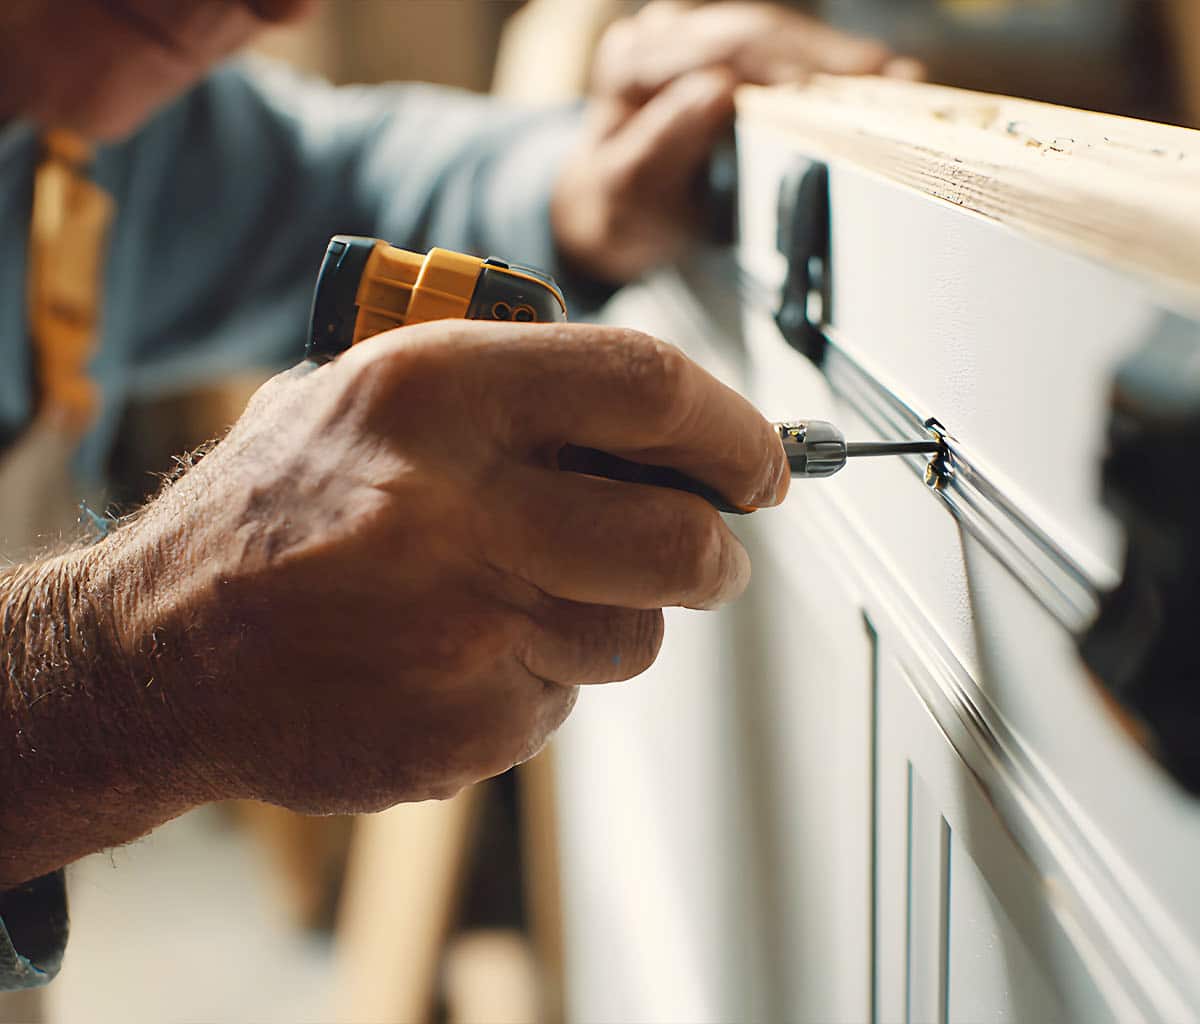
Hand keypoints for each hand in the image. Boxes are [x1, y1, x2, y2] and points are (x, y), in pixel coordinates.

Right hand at [1, 321, 787, 882]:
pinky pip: (563, 698)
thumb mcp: (364, 391)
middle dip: (719, 548)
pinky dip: (537, 676)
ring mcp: (461, 632)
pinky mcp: (463, 728)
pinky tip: (458, 654)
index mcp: (434, 396)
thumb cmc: (272, 513)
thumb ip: (509, 387)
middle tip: (712, 548)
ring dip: (615, 616)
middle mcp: (455, 509)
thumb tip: (666, 423)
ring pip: (636, 634)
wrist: (155, 654)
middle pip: (681, 537)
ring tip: (524, 596)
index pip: (649, 389)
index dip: (733, 429)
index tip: (760, 460)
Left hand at [550, 1, 922, 283]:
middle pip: (755, 32)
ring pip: (778, 35)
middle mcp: (663, 36)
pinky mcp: (725, 54)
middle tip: (887, 78)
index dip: (778, 62)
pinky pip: (784, 51)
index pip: (715, 50)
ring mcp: (696, 38)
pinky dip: (830, 66)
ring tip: (896, 77)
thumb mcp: (626, 192)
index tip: (826, 86)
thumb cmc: (618, 211)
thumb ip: (663, 142)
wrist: (609, 215)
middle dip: (824, 55)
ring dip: (837, 57)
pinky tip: (878, 75)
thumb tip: (717, 89)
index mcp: (633, 63)